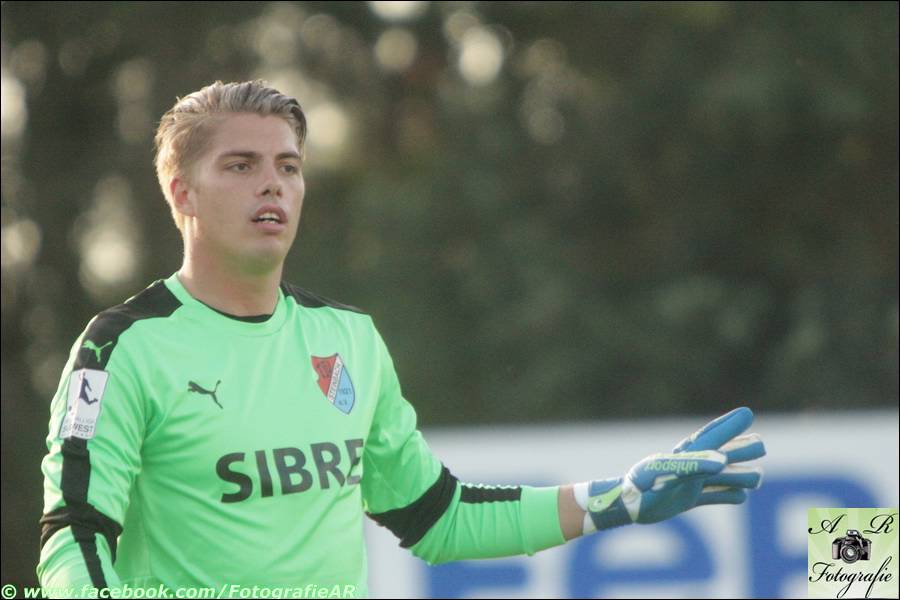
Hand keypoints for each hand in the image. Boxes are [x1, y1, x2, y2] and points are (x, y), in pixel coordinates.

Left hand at [574, 407, 765, 531]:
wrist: (625, 506)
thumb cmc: (641, 485)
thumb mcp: (666, 472)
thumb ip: (693, 465)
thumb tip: (721, 460)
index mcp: (685, 455)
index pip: (712, 436)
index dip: (730, 425)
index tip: (747, 413)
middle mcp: (689, 467)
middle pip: (721, 455)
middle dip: (740, 449)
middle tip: (761, 443)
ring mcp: (688, 484)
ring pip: (720, 478)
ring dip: (739, 476)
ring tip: (759, 476)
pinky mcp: (685, 500)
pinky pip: (711, 497)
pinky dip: (726, 497)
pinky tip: (741, 498)